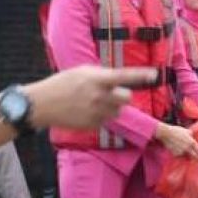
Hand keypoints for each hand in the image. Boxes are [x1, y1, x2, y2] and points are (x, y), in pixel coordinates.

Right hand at [26, 65, 156, 129]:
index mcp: (96, 79)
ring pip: (118, 112)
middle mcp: (99, 96)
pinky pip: (106, 121)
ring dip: (112, 108)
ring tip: (94, 103)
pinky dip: (100, 117)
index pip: (123, 76)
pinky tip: (85, 112)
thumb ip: (100, 76)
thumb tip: (117, 80)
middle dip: (123, 96)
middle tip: (112, 94)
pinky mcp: (93, 125)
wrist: (42, 104)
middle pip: (126, 98)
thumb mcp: (81, 72)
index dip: (140, 75)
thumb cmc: (61, 84)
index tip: (155, 74)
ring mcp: (96, 112)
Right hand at [155, 123, 197, 158]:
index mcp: (192, 142)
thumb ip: (192, 135)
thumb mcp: (187, 131)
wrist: (166, 133)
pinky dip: (181, 155)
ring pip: (187, 157)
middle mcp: (188, 148)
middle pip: (195, 157)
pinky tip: (179, 151)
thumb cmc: (177, 131)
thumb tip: (195, 137)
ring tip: (187, 155)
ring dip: (188, 157)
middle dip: (197, 158)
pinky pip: (180, 157)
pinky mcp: (176, 154)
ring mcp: (182, 152)